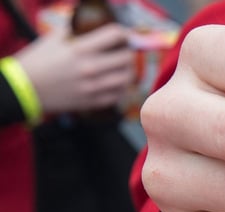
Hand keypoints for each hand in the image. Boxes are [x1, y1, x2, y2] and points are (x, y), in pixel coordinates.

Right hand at [13, 24, 133, 113]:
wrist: (25, 88)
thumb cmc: (38, 61)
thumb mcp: (54, 38)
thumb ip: (75, 31)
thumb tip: (91, 26)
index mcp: (80, 49)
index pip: (114, 35)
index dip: (123, 32)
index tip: (124, 34)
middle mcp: (90, 68)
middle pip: (126, 58)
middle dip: (128, 52)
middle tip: (124, 51)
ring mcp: (93, 87)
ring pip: (126, 78)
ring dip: (128, 70)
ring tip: (123, 67)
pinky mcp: (92, 101)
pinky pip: (118, 95)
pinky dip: (121, 87)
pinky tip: (116, 82)